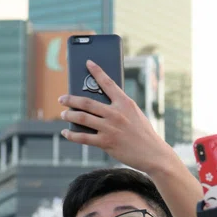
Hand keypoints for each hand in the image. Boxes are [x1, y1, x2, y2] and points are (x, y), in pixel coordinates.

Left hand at [59, 60, 175, 174]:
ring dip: (69, 115)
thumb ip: (120, 108)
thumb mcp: (135, 115)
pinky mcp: (106, 142)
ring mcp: (110, 128)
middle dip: (71, 99)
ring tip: (63, 114)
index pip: (108, 83)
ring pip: (82, 118)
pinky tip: (66, 132)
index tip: (88, 63)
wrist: (154, 154)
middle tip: (62, 98)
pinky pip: (83, 137)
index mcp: (125, 103)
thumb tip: (98, 107)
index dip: (96, 71)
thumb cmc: (144, 134)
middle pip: (87, 102)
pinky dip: (72, 135)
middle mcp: (116, 113)